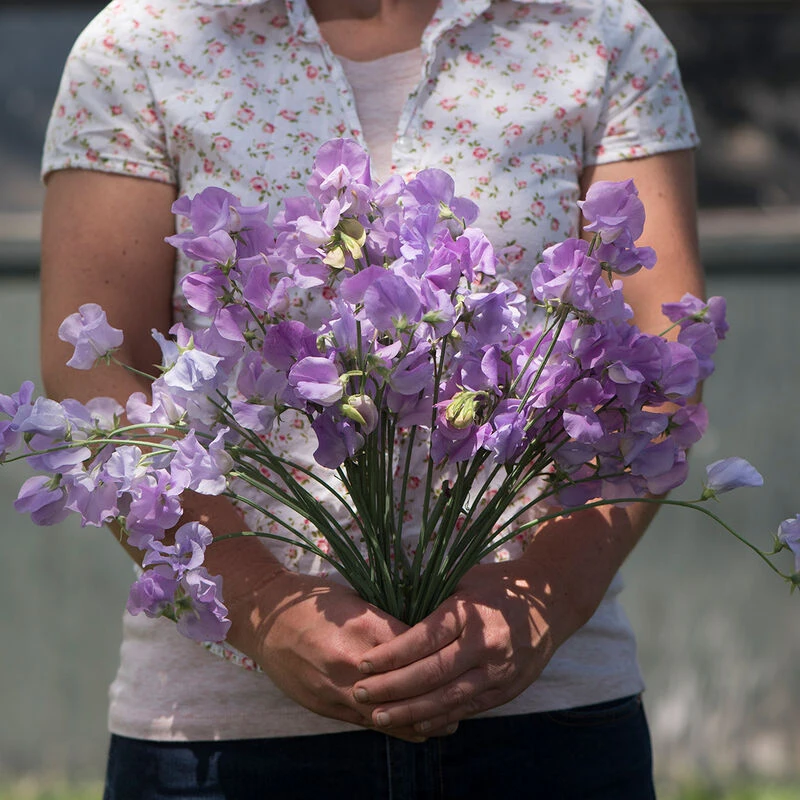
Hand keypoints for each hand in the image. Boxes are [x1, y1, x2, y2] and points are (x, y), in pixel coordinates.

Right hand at [227, 566, 455, 740]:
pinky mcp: (325, 706)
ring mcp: (336, 690)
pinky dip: (393, 727)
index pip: (415, 650)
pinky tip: (416, 729)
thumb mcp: (356, 600)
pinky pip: (366, 723)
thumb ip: (387, 621)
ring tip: (449, 721)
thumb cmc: (315, 602)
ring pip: (388, 714)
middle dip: (436, 697)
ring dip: (419, 720)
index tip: (461, 661)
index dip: (439, 658)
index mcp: (364, 628)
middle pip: (406, 689)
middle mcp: (353, 663)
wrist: (266, 619)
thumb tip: (425, 635)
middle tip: (465, 700)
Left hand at [351, 556, 589, 734]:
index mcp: (469, 613)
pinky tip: (415, 723)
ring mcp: (498, 671)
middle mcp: (485, 644)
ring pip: (447, 698)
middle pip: (431, 673)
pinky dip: (440, 718)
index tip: (364, 664)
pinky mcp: (507, 689)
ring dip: (410, 711)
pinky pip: (468, 708)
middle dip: (392, 687)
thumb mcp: (463, 579)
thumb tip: (384, 609)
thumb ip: (430, 598)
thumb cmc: (497, 585)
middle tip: (361, 693)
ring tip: (378, 716)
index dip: (391, 654)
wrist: (551, 601)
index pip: (423, 639)